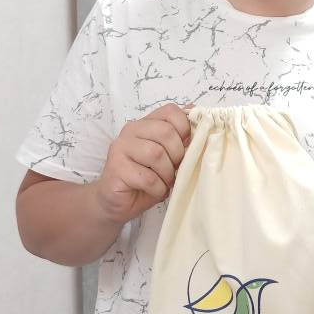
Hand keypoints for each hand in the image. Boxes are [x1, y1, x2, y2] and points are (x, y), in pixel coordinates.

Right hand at [90, 102, 193, 224]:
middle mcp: (131, 130)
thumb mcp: (168, 156)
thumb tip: (197, 112)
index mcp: (145, 123)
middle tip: (175, 169)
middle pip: (165, 132)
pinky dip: (158, 188)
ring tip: (164, 181)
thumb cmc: (146, 178)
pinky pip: (148, 177)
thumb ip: (179, 137)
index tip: (186, 146)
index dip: (184, 128)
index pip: (170, 111)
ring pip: (156, 154)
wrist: (117, 202)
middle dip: (177, 155)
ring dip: (167, 174)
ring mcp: (120, 148)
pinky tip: (155, 190)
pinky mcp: (116, 168)